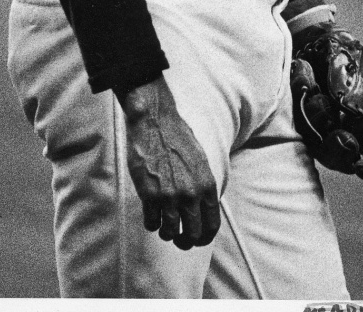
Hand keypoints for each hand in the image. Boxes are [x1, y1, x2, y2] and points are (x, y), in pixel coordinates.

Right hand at [122, 75, 220, 249]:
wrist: (155, 122)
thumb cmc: (177, 137)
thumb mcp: (200, 161)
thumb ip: (203, 186)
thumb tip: (202, 208)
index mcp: (207, 185)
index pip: (212, 225)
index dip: (204, 238)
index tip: (196, 239)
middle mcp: (191, 194)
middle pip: (193, 235)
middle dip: (185, 241)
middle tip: (177, 238)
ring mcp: (171, 196)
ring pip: (170, 233)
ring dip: (166, 232)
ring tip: (162, 224)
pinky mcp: (150, 195)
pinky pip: (152, 223)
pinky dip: (151, 223)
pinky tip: (150, 213)